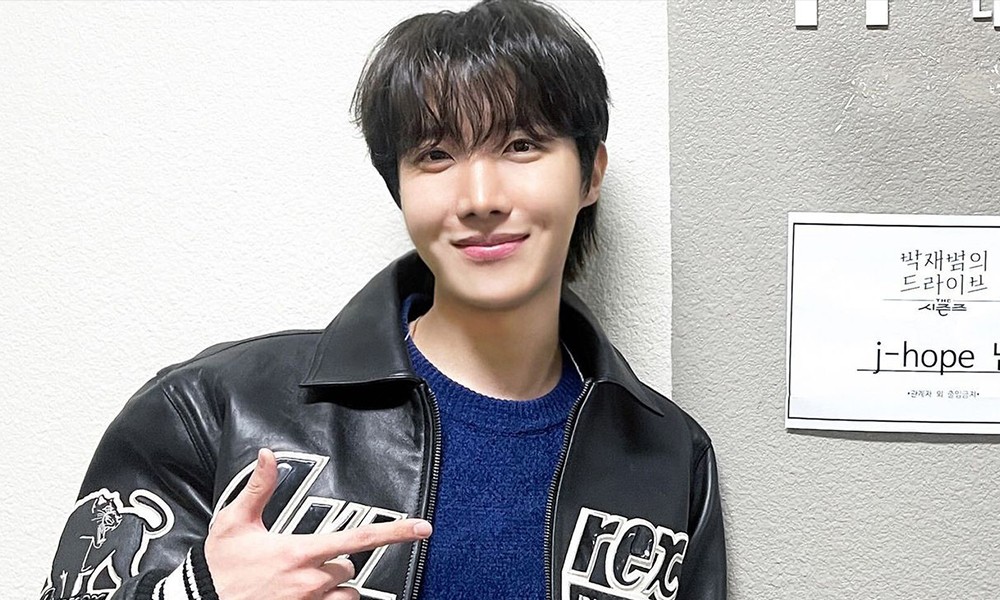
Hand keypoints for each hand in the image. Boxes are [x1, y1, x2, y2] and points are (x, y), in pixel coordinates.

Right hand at [205, 448, 431, 599]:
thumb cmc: (219, 567)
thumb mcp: (235, 522)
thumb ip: (258, 488)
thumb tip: (267, 455)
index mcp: (298, 552)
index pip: (357, 539)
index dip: (394, 533)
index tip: (422, 528)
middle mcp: (310, 582)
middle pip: (348, 565)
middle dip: (335, 560)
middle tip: (304, 558)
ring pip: (345, 592)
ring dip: (334, 585)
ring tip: (305, 580)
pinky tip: (309, 595)